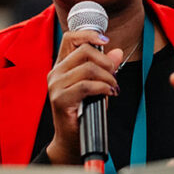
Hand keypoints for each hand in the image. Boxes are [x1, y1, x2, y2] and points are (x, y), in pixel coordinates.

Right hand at [46, 30, 122, 164]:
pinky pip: (87, 85)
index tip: (105, 40)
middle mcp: (56, 73)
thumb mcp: (98, 85)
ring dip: (108, 77)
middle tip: (114, 74)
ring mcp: (56, 85)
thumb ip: (105, 68)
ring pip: (88, 68)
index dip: (89, 34)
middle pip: (84, 50)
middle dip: (106, 61)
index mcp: (62, 66)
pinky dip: (103, 88)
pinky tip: (109, 94)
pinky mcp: (60, 99)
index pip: (70, 38)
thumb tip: (117, 52)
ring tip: (113, 87)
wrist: (73, 139)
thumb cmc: (84, 112)